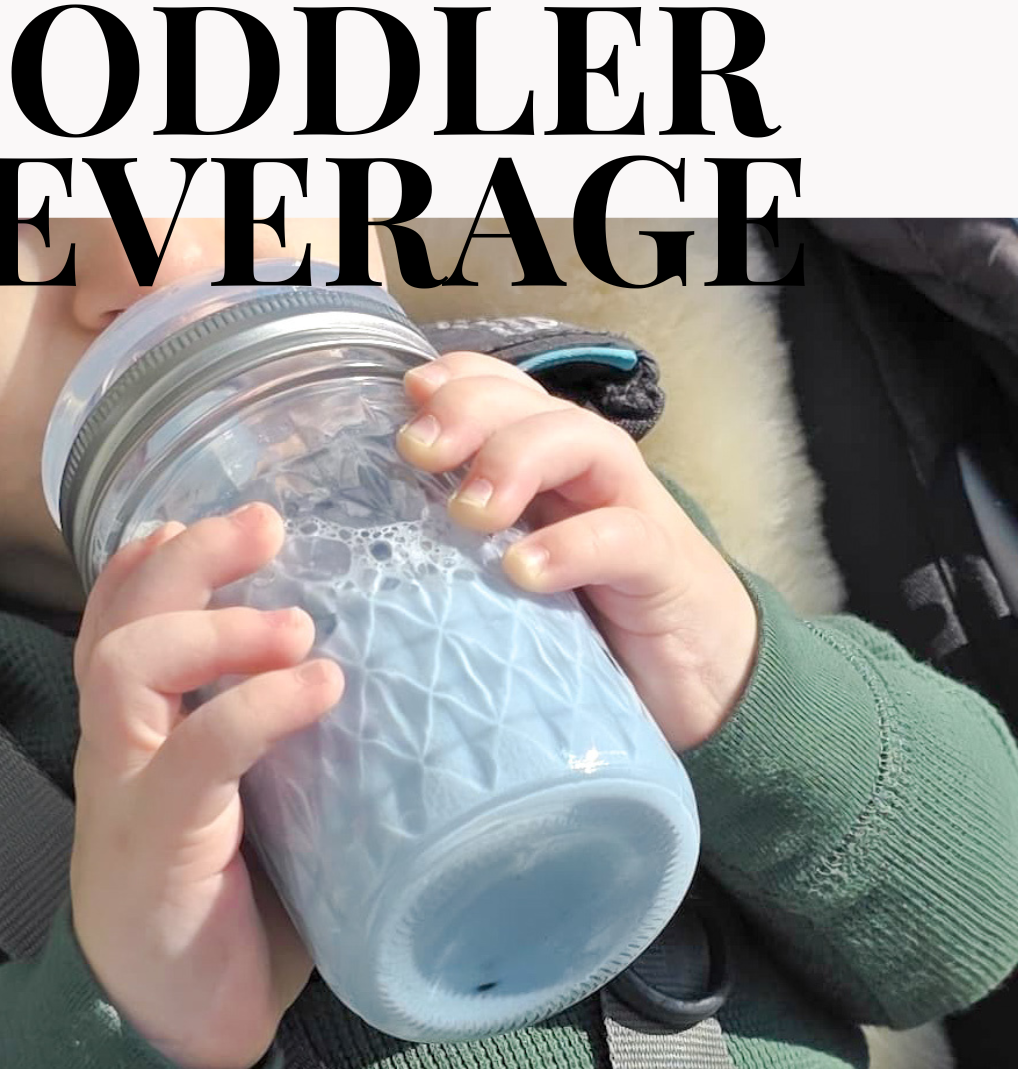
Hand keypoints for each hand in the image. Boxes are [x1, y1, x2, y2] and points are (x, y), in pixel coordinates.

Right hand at [70, 504, 342, 1068]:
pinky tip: (320, 687)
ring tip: (297, 623)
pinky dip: (258, 707)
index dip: (156, 559)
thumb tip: (391, 694)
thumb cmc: (221, 920)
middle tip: (267, 523)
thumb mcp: (254, 814)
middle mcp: (118, 751)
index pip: (119, 620)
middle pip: (121, 620)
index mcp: (136, 739)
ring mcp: (127, 794)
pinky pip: (195, 753)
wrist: (162, 1035)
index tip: (223, 521)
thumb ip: (289, 755)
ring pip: (129, 665)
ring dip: (215, 626)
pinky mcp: (154, 845)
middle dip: (190, 558)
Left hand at [396, 351, 758, 751]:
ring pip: (583, 443)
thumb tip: (364, 551)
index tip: (404, 403)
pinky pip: (624, 538)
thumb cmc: (591, 631)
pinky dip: (572, 546)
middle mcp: (586, 477)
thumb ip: (456, 553)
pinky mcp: (662, 571)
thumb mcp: (510, 585)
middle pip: (533, 404)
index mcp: (544, 471)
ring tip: (471, 510)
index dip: (453, 382)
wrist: (705, 687)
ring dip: (518, 458)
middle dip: (470, 410)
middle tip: (417, 451)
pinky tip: (525, 571)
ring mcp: (630, 515)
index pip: (500, 393)